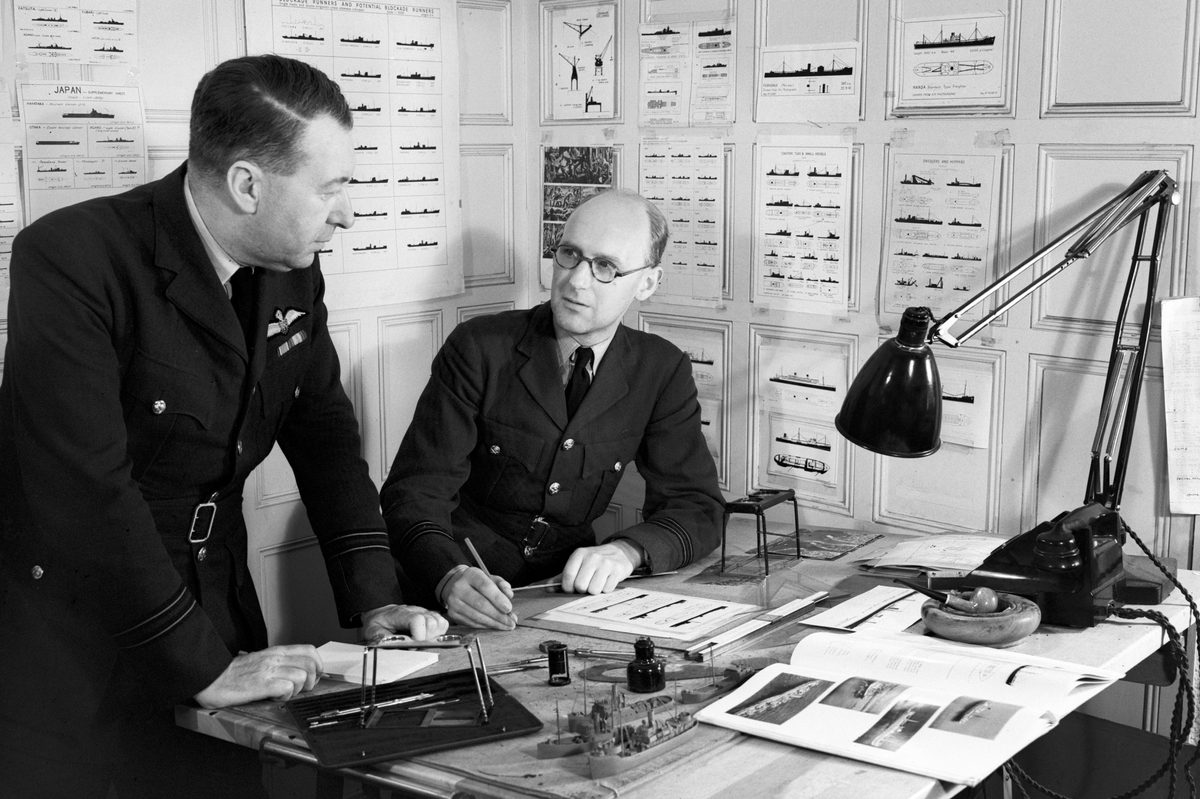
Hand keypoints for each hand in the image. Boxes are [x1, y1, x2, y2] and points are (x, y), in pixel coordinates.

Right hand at [194, 645, 322, 707]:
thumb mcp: (260, 661)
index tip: (316, 676)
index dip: (318, 664)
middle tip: (301, 689)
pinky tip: (274, 698)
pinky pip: (287, 689)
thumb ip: (278, 663)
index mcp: (276, 652)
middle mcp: (275, 659)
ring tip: (284, 694)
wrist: (210, 678)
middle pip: (311, 664)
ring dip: (297, 690)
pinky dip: (285, 697)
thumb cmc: (232, 673)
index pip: (309, 651)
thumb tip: (298, 672)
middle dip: (312, 680)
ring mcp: (269, 671)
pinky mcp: (262, 685)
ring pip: (302, 677)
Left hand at [361, 603, 448, 642]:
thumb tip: (398, 647)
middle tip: (415, 644)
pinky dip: (439, 633)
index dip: (419, 635)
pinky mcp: (430, 616)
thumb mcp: (372, 632)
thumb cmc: (377, 623)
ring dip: (434, 636)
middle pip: (432, 623)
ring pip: (439, 623)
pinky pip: (443, 623)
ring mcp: (424, 612)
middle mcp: (415, 610)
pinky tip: (428, 637)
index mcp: (400, 614)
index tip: (414, 644)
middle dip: (426, 638)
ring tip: (422, 641)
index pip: (417, 620)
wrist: (380, 614)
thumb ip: (384, 640)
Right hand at [442, 566, 516, 629]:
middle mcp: (459, 587)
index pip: (485, 586)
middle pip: (481, 604)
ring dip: (494, 623)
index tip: (509, 608)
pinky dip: (486, 626)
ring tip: (506, 626)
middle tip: (511, 622)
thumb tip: (509, 595)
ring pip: (477, 616)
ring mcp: (454, 602)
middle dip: (498, 615)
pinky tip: (495, 626)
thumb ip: (502, 585)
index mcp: (470, 574)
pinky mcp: (452, 613)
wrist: (456, 586)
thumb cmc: (477, 583)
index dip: (498, 598)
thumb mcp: (490, 579)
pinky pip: (472, 623)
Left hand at [561, 540, 639, 593]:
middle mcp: (592, 557)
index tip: (571, 589)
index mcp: (579, 554)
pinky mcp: (617, 570)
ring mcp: (605, 563)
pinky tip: (607, 581)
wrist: (620, 552)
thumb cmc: (595, 561)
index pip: (568, 576)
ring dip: (594, 591)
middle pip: (580, 585)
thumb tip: (548, 588)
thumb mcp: (578, 563)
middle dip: (582, 590)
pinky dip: (606, 589)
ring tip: (597, 582)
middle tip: (586, 585)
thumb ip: (563, 576)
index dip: (568, 587)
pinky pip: (607, 590)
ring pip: (594, 590)